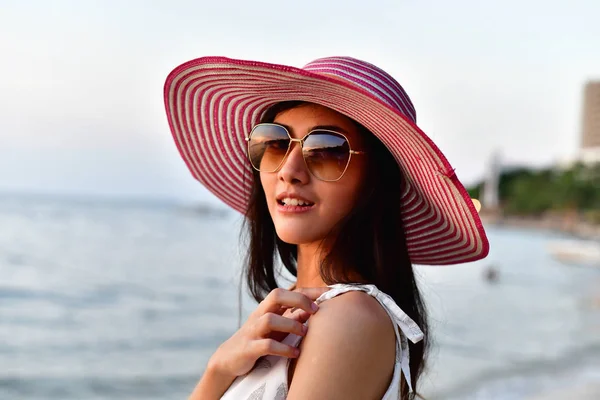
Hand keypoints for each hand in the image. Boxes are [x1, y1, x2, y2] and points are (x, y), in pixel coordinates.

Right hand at [208, 287, 329, 378]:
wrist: (229, 358)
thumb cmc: (259, 339)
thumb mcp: (276, 327)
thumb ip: (293, 317)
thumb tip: (314, 309)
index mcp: (267, 308)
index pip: (289, 291)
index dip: (309, 291)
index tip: (329, 293)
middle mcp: (259, 315)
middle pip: (276, 295)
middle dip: (298, 300)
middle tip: (315, 311)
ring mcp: (252, 331)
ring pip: (270, 319)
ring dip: (291, 325)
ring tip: (305, 333)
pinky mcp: (249, 349)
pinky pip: (266, 345)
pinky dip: (283, 348)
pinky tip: (295, 353)